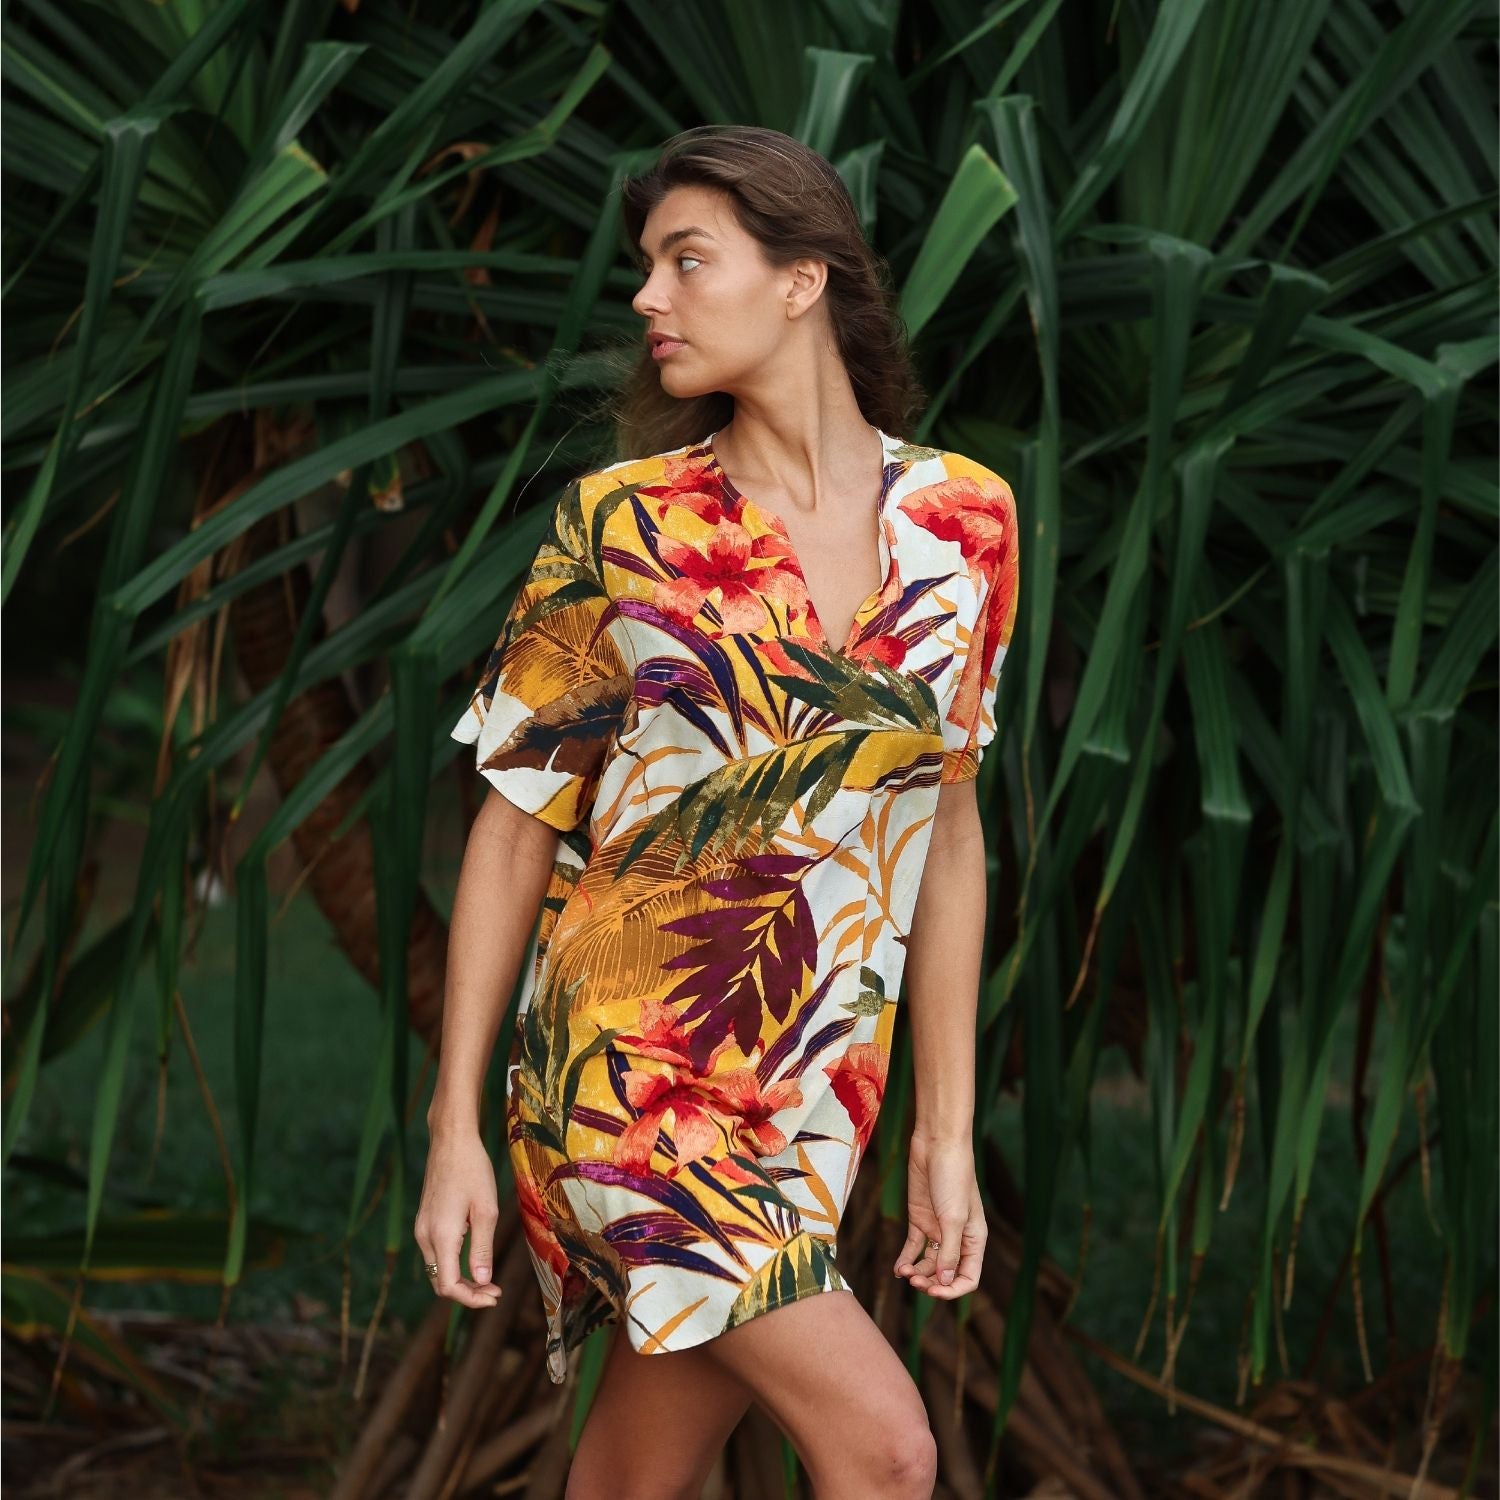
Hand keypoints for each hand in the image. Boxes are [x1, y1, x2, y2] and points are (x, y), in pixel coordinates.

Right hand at [413, 1127, 502, 1309]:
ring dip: (460, 1279)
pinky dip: (453, 1264)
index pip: (449, 1286)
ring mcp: (421, 1228)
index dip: (471, 1298)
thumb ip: (482, 1249)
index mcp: (440, 1236)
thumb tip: (483, 1281)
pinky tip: (472, 1258)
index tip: (495, 1296)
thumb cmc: (473, 1170)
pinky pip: (436, 1253)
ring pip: (437, 1269)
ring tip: (487, 1279)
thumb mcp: (486, 1210)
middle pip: (440, 1282)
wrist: (451, 1141)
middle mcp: (424, 1236)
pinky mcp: (424, 1221)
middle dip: (467, 1293)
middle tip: (494, 1291)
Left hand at [892, 1133, 985, 1298]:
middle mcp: (957, 1237)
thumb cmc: (953, 1177)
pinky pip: (914, 1247)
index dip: (953, 1290)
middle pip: (946, 1273)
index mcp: (974, 1239)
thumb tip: (945, 1282)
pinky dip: (906, 1260)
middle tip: (915, 1282)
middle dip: (932, 1283)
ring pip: (929, 1263)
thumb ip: (949, 1251)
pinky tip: (898, 1270)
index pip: (968, 1277)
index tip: (934, 1292)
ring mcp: (937, 1228)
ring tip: (905, 1273)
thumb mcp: (953, 1217)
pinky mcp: (920, 1218)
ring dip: (918, 1273)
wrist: (937, 1144)